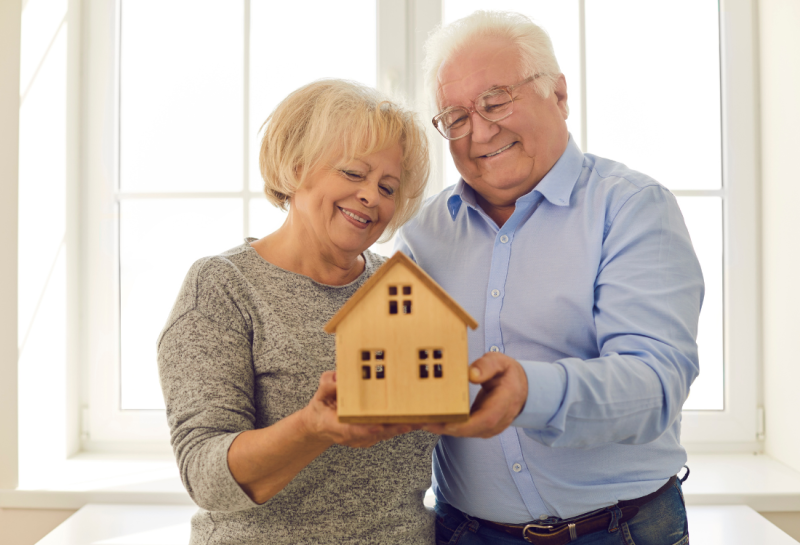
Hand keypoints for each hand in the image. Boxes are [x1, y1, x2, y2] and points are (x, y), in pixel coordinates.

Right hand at [300, 371, 420, 447]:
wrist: (320, 425)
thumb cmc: (321, 409)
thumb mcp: (319, 395)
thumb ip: (327, 386)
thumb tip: (337, 378)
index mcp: (338, 426)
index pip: (353, 430)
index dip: (366, 429)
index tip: (377, 425)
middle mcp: (355, 435)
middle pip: (378, 433)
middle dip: (396, 427)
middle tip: (413, 421)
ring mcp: (365, 437)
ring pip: (387, 433)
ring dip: (405, 426)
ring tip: (423, 419)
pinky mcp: (374, 435)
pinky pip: (390, 431)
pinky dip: (403, 425)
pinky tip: (418, 418)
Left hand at [423, 353, 527, 437]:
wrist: (519, 388)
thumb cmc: (507, 373)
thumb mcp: (500, 362)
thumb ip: (487, 365)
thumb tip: (471, 374)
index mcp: (505, 401)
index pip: (486, 419)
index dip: (465, 424)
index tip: (446, 422)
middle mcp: (499, 419)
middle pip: (472, 430)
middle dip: (446, 427)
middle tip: (423, 421)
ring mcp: (491, 427)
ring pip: (465, 433)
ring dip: (443, 429)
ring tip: (421, 420)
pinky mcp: (482, 429)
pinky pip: (464, 431)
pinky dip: (447, 427)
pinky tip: (431, 420)